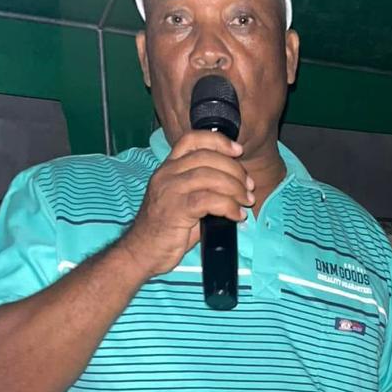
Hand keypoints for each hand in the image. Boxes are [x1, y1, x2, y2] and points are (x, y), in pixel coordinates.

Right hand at [118, 131, 254, 279]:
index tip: (237, 151)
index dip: (217, 140)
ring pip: (209, 177)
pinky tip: (236, 215)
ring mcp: (169, 190)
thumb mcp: (185, 202)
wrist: (143, 251)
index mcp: (169, 168)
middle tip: (248, 187)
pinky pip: (208, 200)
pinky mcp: (175, 209)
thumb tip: (239, 188)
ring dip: (235, 188)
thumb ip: (206, 189)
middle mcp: (167, 174)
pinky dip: (228, 206)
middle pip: (206, 157)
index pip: (192, 140)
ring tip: (245, 201)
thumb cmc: (167, 230)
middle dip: (234, 170)